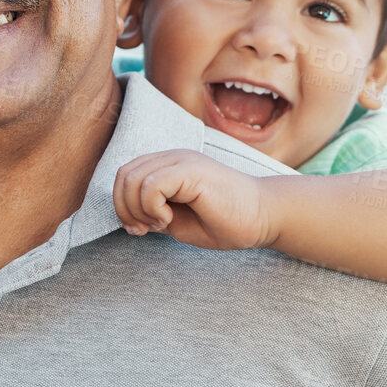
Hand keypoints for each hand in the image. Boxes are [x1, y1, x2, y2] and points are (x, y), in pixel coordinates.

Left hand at [113, 149, 275, 250]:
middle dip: (125, 209)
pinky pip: (150, 185)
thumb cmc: (226, 222)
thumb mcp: (178, 221)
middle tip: (146, 229)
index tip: (140, 229)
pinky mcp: (191, 169)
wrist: (264, 218)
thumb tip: (128, 217)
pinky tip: (169, 219)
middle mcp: (172, 157)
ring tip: (161, 223)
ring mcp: (182, 159)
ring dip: (138, 210)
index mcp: (168, 165)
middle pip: (123, 176)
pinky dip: (151, 207)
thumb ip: (152, 213)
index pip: (125, 176)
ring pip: (132, 179)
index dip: (122, 205)